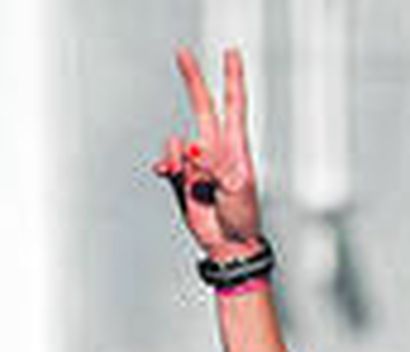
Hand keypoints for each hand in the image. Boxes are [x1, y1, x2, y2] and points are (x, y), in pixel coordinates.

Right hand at [152, 48, 262, 259]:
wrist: (229, 243)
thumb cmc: (243, 217)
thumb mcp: (237, 190)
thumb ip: (216, 166)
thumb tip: (195, 148)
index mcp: (236, 148)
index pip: (234, 105)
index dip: (232, 78)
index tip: (231, 52)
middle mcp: (216, 149)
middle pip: (202, 106)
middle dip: (192, 79)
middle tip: (182, 52)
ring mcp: (197, 162)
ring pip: (177, 142)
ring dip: (178, 159)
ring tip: (193, 182)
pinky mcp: (182, 177)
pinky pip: (168, 161)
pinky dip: (166, 166)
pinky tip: (171, 176)